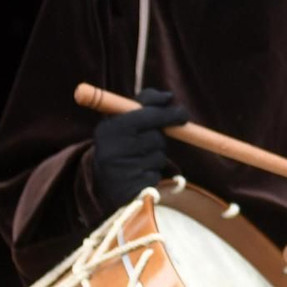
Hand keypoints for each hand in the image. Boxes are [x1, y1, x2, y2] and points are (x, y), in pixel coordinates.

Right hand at [91, 88, 188, 211]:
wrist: (105, 180)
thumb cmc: (121, 142)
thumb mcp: (125, 119)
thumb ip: (146, 102)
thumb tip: (168, 97)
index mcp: (107, 129)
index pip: (145, 116)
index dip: (166, 114)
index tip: (182, 115)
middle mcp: (110, 150)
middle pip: (156, 138)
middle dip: (159, 138)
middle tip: (151, 139)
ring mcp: (120, 171)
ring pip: (159, 157)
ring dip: (157, 156)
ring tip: (139, 158)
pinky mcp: (132, 189)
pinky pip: (158, 174)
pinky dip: (154, 172)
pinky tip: (139, 173)